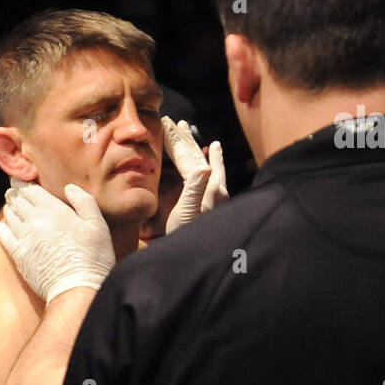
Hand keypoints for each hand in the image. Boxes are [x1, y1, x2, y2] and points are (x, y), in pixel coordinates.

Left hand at [0, 181, 114, 302]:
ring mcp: (24, 238)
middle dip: (15, 193)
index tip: (21, 181)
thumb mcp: (97, 224)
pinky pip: (4, 237)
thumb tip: (69, 188)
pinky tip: (2, 225)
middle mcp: (35, 220)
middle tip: (12, 189)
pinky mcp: (18, 255)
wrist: (77, 288)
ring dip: (10, 208)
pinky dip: (2, 228)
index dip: (25, 184)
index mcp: (53, 209)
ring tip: (10, 204)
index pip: (32, 190)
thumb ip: (84, 202)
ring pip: (11, 216)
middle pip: (19, 201)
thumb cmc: (92, 257)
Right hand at [161, 116, 227, 233]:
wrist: (197, 261)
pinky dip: (211, 166)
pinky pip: (213, 177)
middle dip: (187, 140)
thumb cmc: (188, 240)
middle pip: (199, 157)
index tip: (168, 123)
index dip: (177, 139)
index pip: (190, 156)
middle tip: (178, 123)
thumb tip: (204, 164)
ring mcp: (216, 197)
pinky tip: (209, 165)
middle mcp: (215, 189)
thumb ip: (195, 189)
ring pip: (206, 164)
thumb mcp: (188, 215)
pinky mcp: (214, 205)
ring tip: (197, 136)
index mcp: (208, 188)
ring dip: (199, 149)